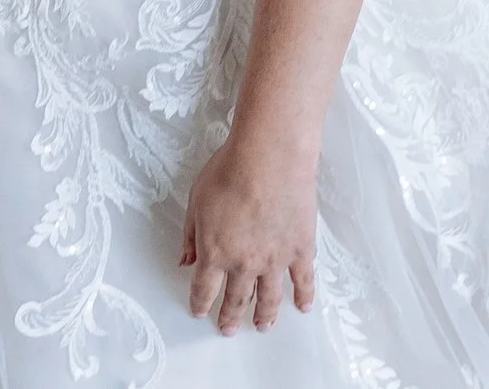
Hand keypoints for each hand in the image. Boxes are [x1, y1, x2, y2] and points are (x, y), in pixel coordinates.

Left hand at [179, 135, 316, 335]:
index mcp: (215, 253)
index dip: (201, 303)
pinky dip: (304, 296)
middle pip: (236, 299)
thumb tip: (185, 259)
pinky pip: (303, 280)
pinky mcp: (300, 249)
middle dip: (230, 317)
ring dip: (264, 315)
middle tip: (228, 329)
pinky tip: (303, 307)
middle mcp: (244, 264)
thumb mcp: (196, 200)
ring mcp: (275, 260)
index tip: (200, 312)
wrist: (268, 159)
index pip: (204, 288)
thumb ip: (190, 235)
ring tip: (263, 326)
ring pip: (269, 297)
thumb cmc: (230, 172)